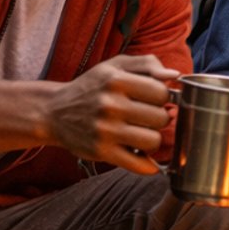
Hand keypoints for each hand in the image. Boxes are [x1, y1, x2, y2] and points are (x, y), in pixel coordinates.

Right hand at [43, 54, 176, 174]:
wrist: (53, 112)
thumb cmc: (92, 87)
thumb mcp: (115, 66)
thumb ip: (147, 64)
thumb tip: (174, 74)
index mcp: (115, 80)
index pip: (162, 92)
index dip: (162, 97)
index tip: (153, 99)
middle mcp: (110, 105)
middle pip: (161, 118)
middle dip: (159, 118)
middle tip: (147, 117)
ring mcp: (105, 131)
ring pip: (153, 141)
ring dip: (152, 139)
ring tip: (142, 133)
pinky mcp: (101, 152)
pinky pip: (138, 164)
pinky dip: (147, 165)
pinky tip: (144, 157)